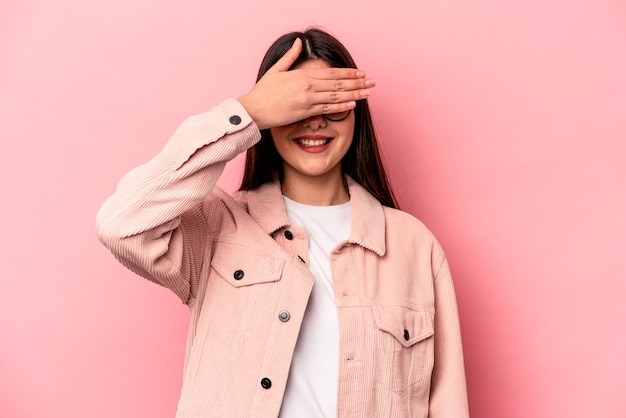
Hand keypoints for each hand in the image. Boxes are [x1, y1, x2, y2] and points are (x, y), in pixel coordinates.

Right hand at [238, 38, 374, 129]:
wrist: (253, 110)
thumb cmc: (262, 92)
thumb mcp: (276, 70)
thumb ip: (290, 57)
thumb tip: (298, 42)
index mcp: (301, 74)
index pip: (331, 73)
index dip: (348, 73)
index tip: (361, 73)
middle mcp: (307, 85)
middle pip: (337, 83)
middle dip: (357, 82)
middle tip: (372, 82)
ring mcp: (307, 99)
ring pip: (336, 95)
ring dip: (354, 93)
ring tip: (368, 93)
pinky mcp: (304, 112)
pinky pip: (327, 108)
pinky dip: (341, 106)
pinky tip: (353, 104)